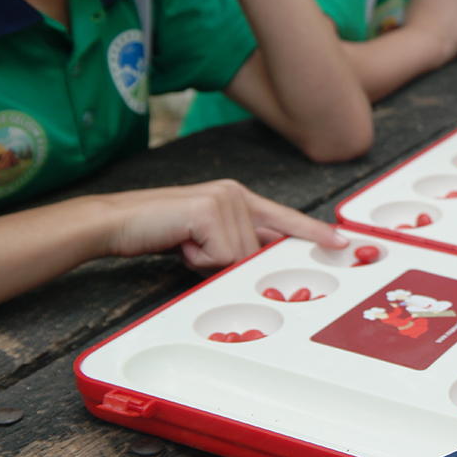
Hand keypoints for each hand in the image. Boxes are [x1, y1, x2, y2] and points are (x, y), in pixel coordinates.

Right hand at [100, 179, 346, 273]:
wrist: (116, 222)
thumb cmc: (161, 233)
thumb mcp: (207, 240)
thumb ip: (237, 245)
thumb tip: (262, 263)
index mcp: (239, 197)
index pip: (284, 217)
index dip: (312, 232)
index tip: (340, 242)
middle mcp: (236, 193)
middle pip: (257, 251)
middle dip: (228, 263)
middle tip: (195, 250)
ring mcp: (225, 199)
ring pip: (240, 258)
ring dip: (209, 263)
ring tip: (185, 245)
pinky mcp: (210, 210)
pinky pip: (222, 257)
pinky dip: (199, 261)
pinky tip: (181, 243)